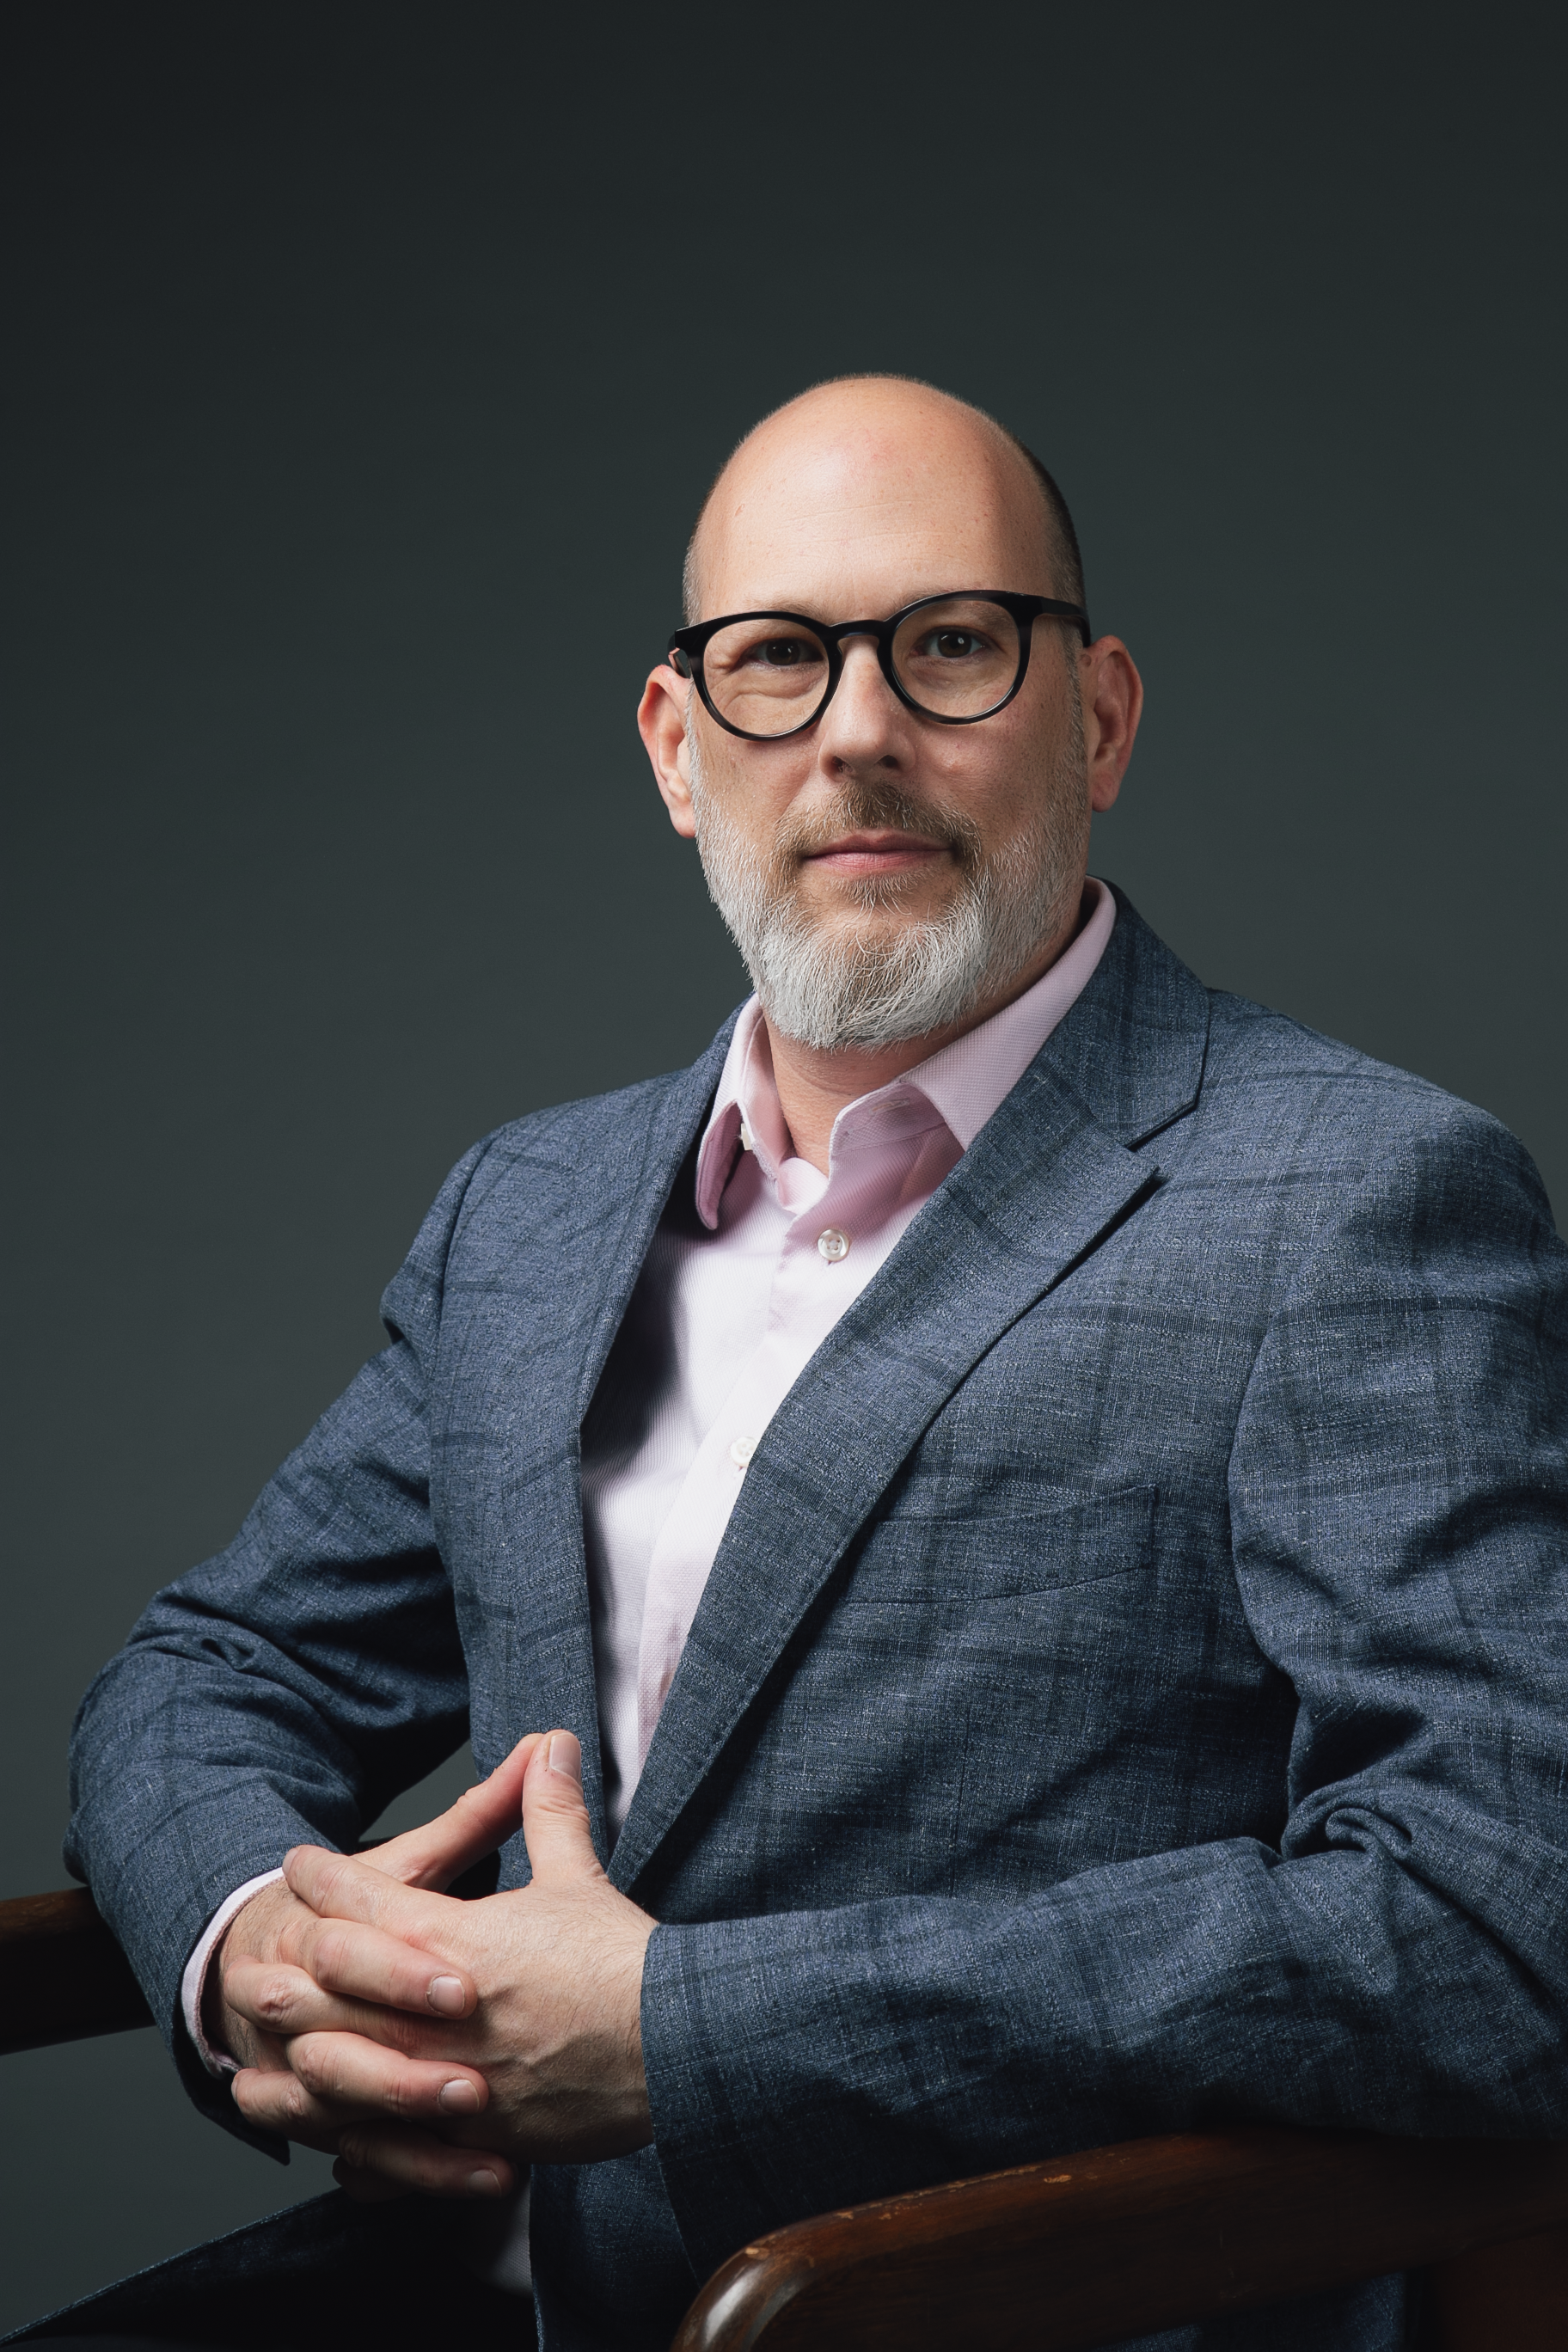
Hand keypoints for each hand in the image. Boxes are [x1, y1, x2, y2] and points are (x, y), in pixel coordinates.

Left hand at [228, 1731, 656, 2198]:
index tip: (301, 1864)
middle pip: (334, 1988)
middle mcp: (438, 2013)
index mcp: (458, 1941)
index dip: (327, 1877)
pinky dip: (357, 2143)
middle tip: (251, 1956)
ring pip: (346, 2073)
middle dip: (289, 1970)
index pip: (368, 1900)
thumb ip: (548, 1811)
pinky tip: (337, 2140)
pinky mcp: (472, 2136)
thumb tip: (546, 1744)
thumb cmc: (624, 1962)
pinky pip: (393, 2147)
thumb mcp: (579, 1879)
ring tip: (269, 2049)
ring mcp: (448, 2081)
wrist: (675, 2047)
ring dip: (301, 2057)